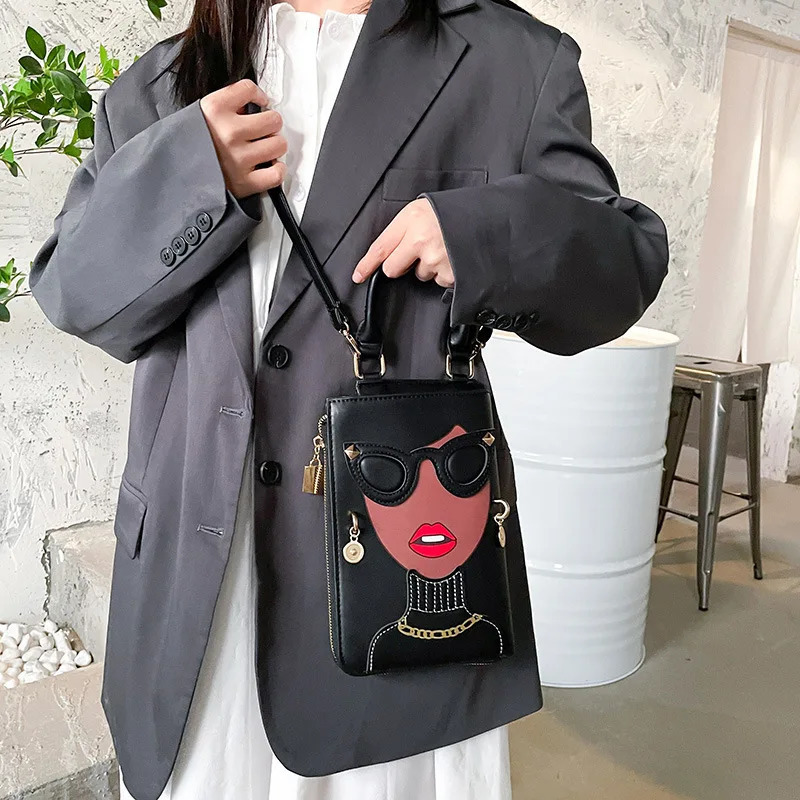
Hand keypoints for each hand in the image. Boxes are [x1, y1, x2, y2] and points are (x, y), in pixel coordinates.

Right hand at [199, 79, 287, 198]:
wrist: (174, 175)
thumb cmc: (189, 145)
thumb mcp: (200, 114)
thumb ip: (227, 105)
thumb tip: (255, 106)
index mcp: (214, 110)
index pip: (249, 90)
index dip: (259, 97)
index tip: (260, 103)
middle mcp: (228, 133)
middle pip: (273, 120)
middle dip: (270, 124)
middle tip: (262, 130)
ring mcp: (238, 159)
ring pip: (279, 145)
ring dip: (274, 147)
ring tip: (263, 149)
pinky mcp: (244, 182)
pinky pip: (276, 173)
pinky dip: (276, 170)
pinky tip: (267, 166)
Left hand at [352, 198, 454, 286]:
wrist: (494, 217)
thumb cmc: (461, 212)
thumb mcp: (428, 210)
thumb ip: (406, 228)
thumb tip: (390, 251)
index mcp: (412, 219)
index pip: (380, 247)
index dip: (366, 264)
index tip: (358, 275)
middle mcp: (420, 240)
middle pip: (393, 268)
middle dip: (401, 264)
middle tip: (418, 252)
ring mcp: (435, 260)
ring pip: (419, 275)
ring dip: (429, 266)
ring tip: (446, 248)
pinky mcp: (449, 275)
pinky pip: (439, 281)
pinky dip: (445, 272)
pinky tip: (455, 258)